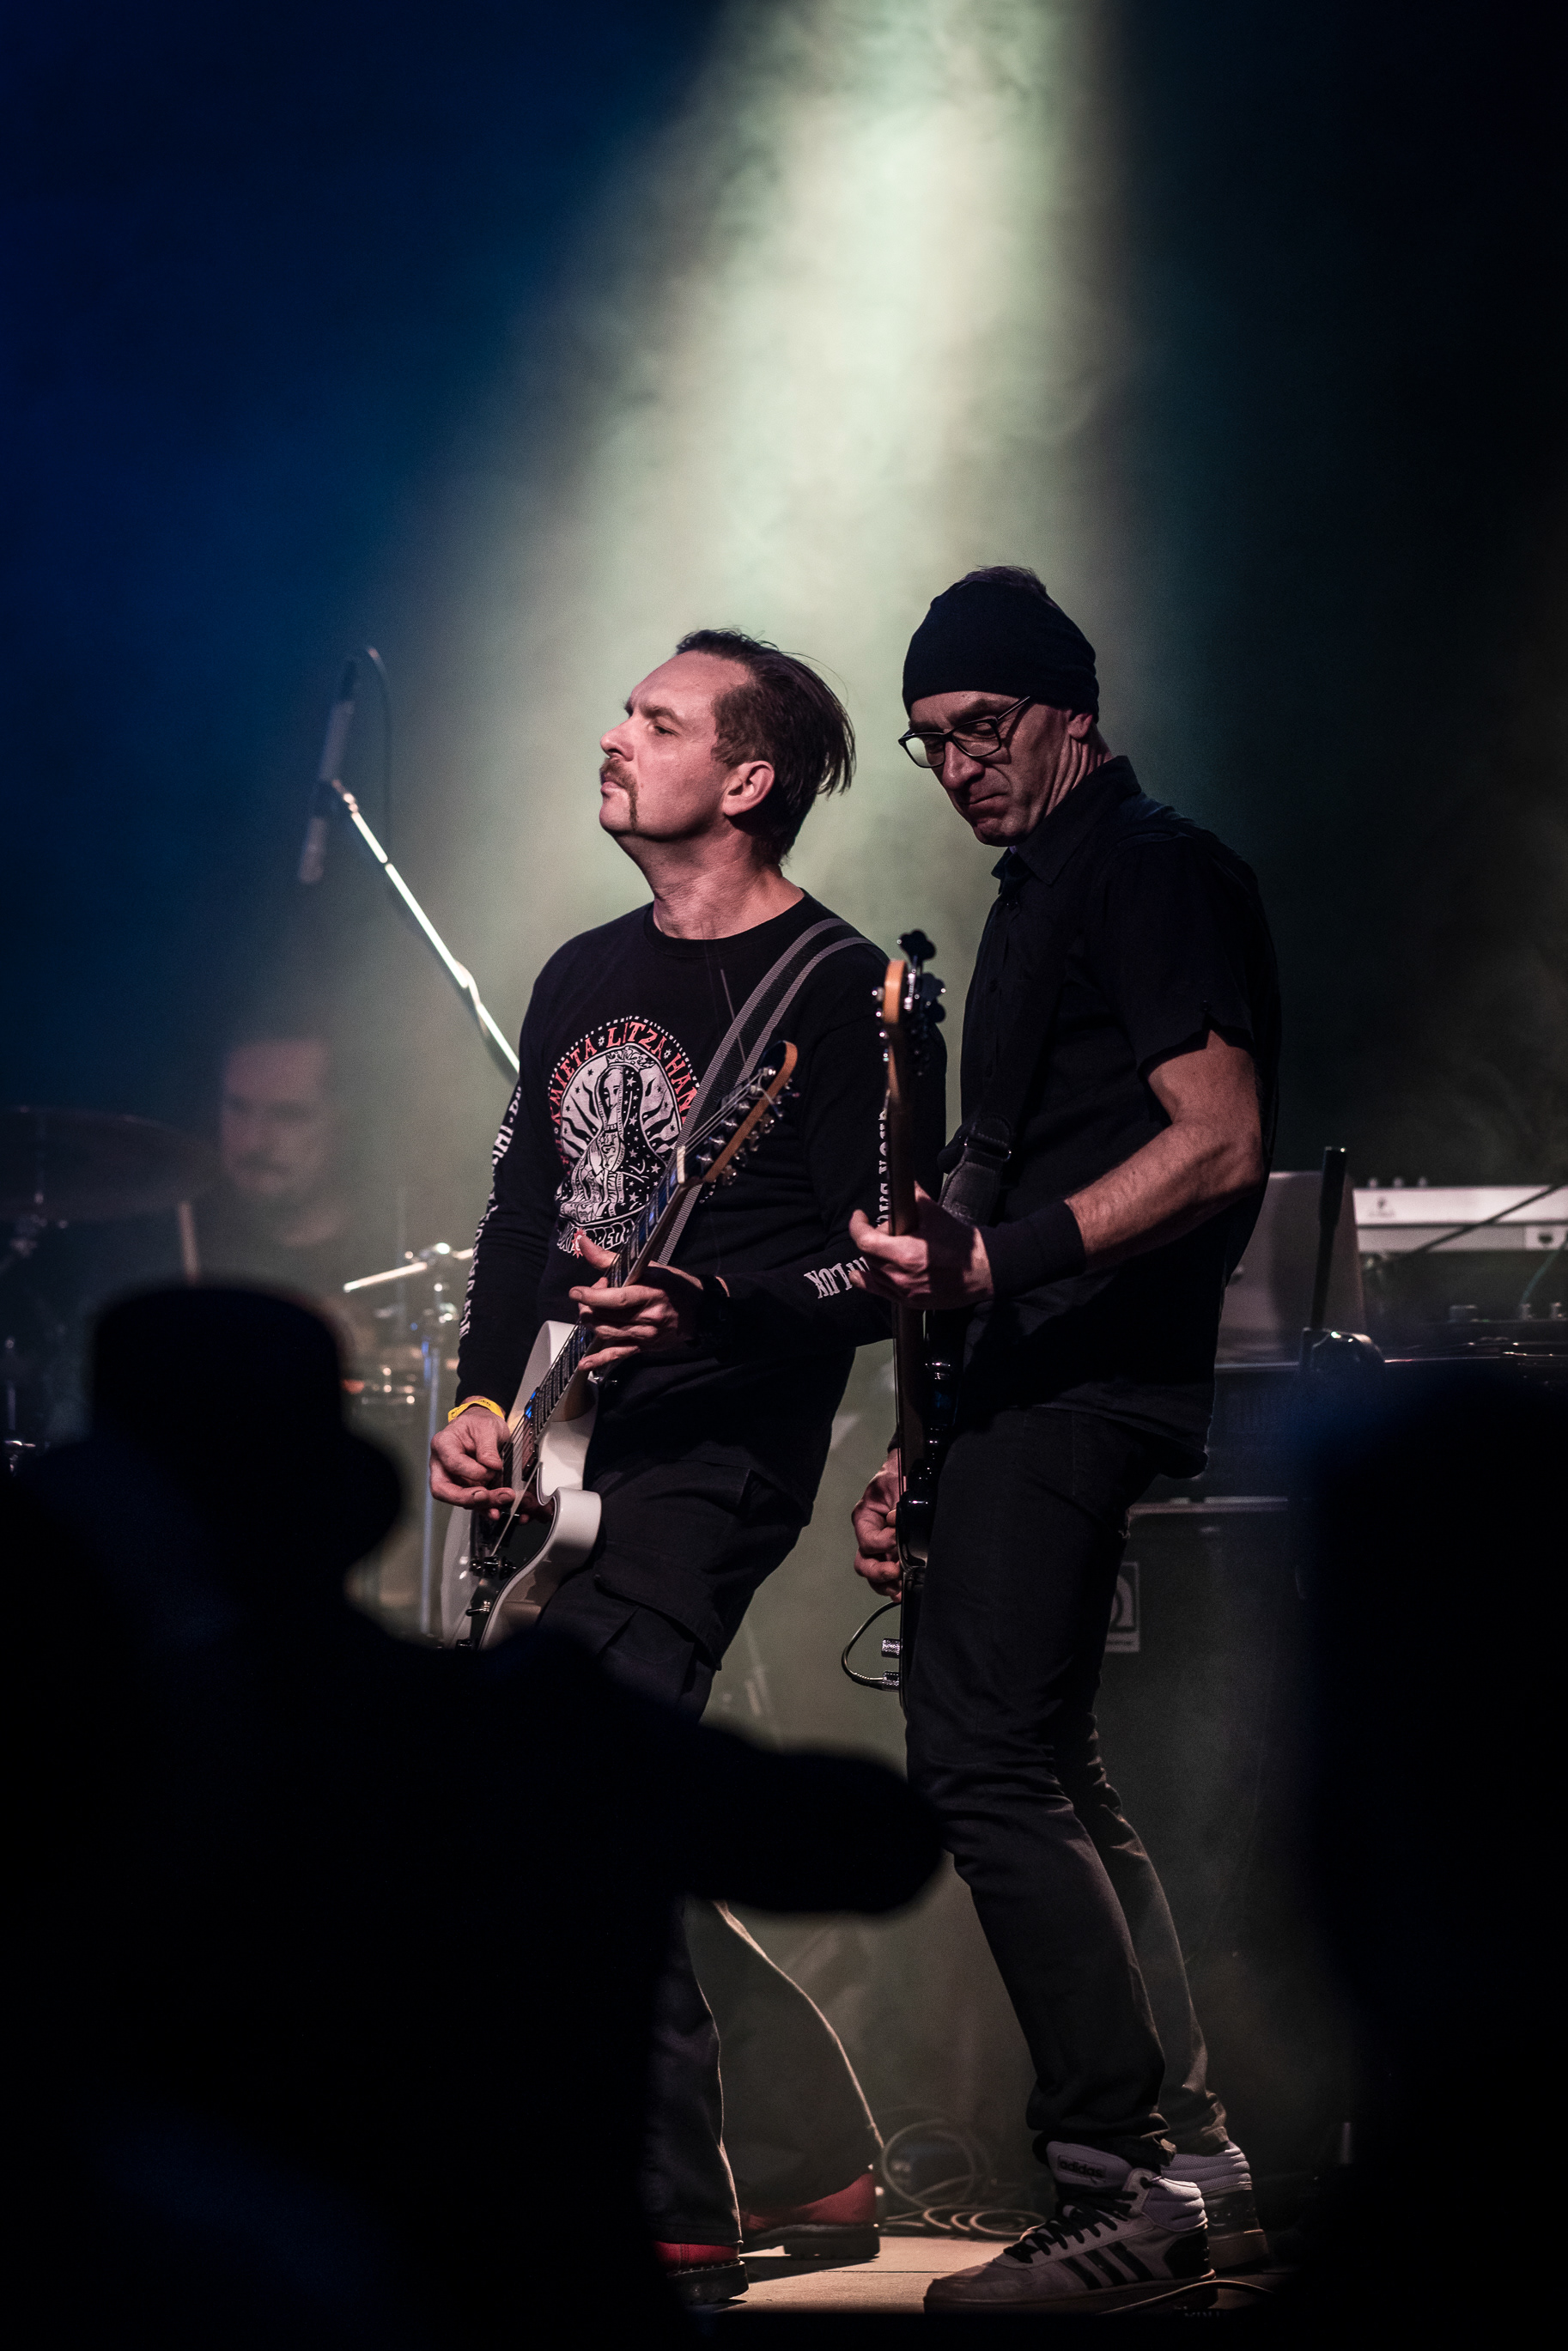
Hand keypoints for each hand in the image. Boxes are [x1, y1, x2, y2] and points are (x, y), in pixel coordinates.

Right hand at [430, 1404, 517, 1516]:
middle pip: (443, 1489)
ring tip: (501, 1500)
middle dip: (466, 1497)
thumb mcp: (487, 1426)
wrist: (483, 1425)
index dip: (472, 1471)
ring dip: (481, 1504)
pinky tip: (496, 1509)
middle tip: (487, 1497)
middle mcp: (442, 1464)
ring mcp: (451, 1478)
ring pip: (458, 1498)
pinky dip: (483, 1507)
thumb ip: (488, 1446)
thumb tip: (492, 1465)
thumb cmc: (479, 1423)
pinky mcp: (463, 1487)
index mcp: (443, 1444)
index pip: (452, 1463)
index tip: (491, 1469)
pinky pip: (470, 1501)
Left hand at [568, 1233, 708, 1372]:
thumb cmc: (675, 1285)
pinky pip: (617, 1355)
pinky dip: (598, 1360)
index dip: (592, 1296)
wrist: (701, 1311)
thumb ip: (612, 1260)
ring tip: (592, 1310)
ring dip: (591, 1322)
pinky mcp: (644, 1347)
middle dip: (589, 1304)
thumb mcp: (649, 1267)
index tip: (576, 1291)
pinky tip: (584, 1364)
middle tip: (593, 1293)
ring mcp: (645, 1335)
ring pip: (606, 1333)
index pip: (616, 1299)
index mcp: (651, 1293)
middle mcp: (648, 1317)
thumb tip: (583, 1243)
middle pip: (606, 1316)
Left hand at [847, 1187, 993, 1310]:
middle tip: (888, 1229)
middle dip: (872, 1238)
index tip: (860, 1217)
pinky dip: (867, 1280)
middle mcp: (900, 1276)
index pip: (865, 1240)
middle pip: (868, 1254)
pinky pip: (878, 1291)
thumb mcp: (936, 1215)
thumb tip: (903, 1181)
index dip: (857, 1225)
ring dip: (873, 1256)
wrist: (982, 1271)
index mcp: (905, 1254)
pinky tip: (860, 1274)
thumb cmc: (962, 1245)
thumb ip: (914, 1198)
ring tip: (888, 1246)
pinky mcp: (909, 1301)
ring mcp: (904, 1292)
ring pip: (871, 1272)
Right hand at [852, 1450, 902, 1594]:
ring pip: (873, 1572)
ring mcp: (880, 1547)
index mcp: (864, 1518)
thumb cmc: (899, 1476)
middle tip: (895, 1572)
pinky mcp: (893, 1553)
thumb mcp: (897, 1487)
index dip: (882, 1544)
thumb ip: (896, 1505)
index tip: (897, 1540)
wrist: (911, 1473)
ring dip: (886, 1583)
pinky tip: (902, 1589)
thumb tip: (894, 1522)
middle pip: (864, 1562)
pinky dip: (893, 1584)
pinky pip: (887, 1574)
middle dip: (879, 1572)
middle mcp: (869, 1534)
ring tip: (899, 1589)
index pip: (868, 1541)